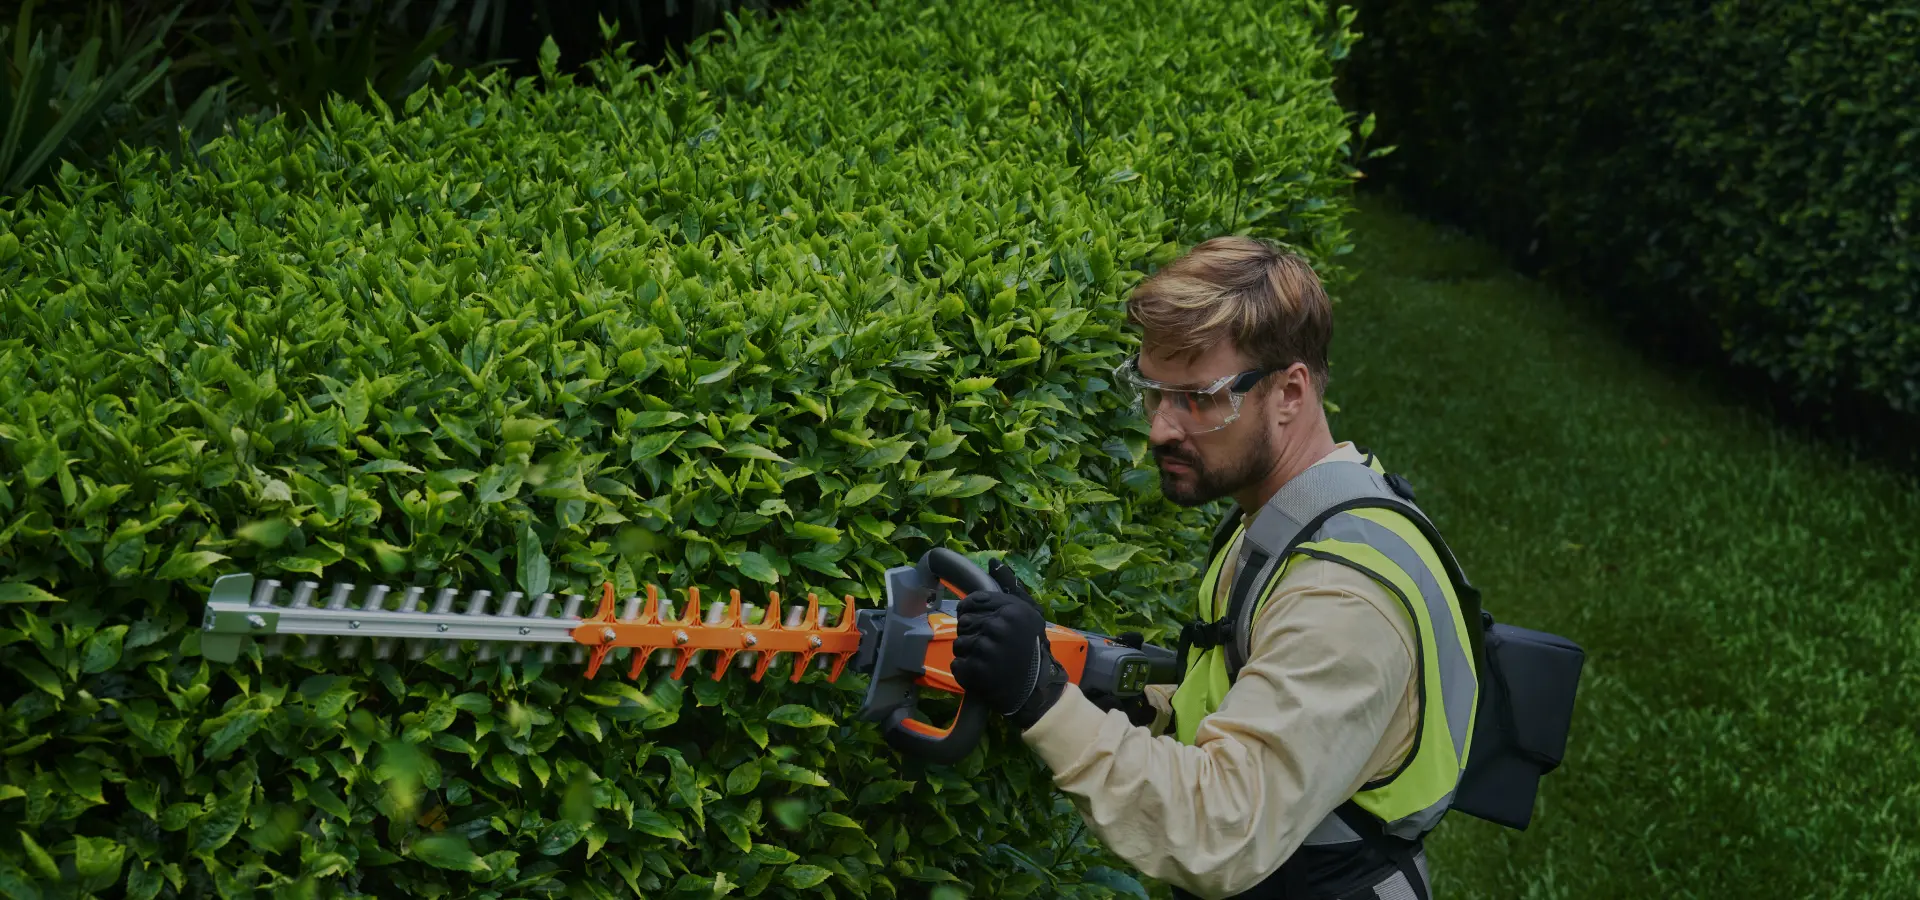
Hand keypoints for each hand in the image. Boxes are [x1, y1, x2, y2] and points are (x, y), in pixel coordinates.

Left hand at [951, 581, 1066, 729]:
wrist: (1038, 688)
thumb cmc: (1032, 648)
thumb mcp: (1028, 612)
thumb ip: (1009, 586)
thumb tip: (993, 562)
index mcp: (1010, 610)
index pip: (970, 603)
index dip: (972, 615)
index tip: (984, 627)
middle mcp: (998, 627)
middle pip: (963, 624)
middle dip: (973, 635)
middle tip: (992, 648)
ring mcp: (986, 650)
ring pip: (958, 645)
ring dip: (969, 655)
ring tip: (989, 661)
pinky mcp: (976, 671)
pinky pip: (957, 665)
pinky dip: (966, 672)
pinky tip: (983, 674)